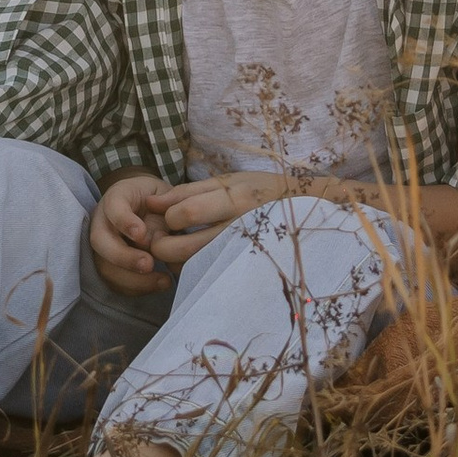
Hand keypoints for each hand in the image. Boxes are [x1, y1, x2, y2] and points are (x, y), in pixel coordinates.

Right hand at [91, 173, 176, 295]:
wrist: (154, 208)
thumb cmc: (162, 201)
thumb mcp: (167, 197)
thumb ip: (163, 213)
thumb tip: (153, 240)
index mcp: (117, 197)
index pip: (113, 207)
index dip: (124, 221)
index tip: (141, 233)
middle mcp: (103, 221)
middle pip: (99, 241)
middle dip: (123, 257)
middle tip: (148, 264)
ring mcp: (103, 245)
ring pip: (105, 266)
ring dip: (133, 279)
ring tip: (163, 280)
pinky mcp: (109, 265)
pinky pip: (115, 282)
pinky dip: (137, 288)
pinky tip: (159, 284)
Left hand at [144, 168, 299, 265]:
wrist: (305, 213)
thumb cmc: (262, 190)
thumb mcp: (228, 181)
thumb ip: (186, 192)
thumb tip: (151, 202)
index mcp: (236, 200)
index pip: (186, 214)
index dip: (169, 216)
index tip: (170, 215)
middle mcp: (239, 230)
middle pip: (184, 248)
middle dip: (162, 245)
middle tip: (161, 238)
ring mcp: (241, 254)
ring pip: (193, 268)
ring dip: (174, 261)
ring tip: (178, 246)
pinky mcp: (242, 270)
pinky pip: (208, 275)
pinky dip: (193, 268)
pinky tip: (195, 257)